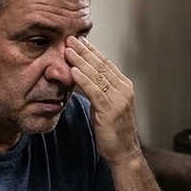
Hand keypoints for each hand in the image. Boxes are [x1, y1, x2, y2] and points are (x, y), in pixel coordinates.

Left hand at [66, 36, 140, 163]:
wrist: (123, 152)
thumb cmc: (112, 131)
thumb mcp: (105, 105)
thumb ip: (98, 90)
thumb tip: (83, 77)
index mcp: (123, 86)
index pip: (105, 63)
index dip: (91, 50)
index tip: (77, 39)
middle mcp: (124, 89)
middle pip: (101, 65)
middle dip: (84, 50)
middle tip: (69, 37)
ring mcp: (119, 99)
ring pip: (97, 75)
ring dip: (80, 60)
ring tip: (67, 49)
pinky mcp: (111, 109)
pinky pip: (94, 90)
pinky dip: (83, 79)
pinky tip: (72, 70)